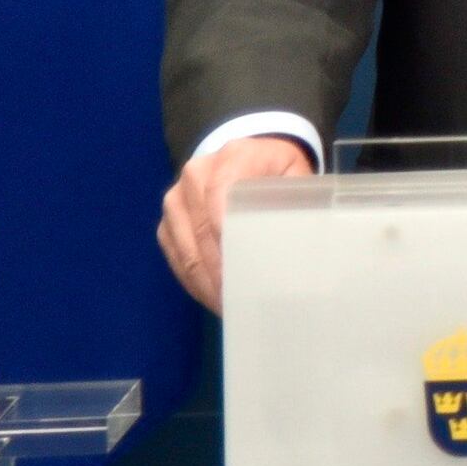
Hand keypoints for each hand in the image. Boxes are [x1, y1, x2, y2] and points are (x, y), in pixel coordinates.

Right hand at [158, 135, 315, 308]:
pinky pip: (175, 255)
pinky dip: (193, 279)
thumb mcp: (295, 175)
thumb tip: (298, 241)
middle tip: (240, 301)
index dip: (227, 233)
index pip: (222, 195)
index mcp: (232, 157)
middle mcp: (195, 175)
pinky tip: (213, 298)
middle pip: (201, 228)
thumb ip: (295, 199)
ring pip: (185, 247)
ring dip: (205, 281)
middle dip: (220, 269)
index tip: (241, 269)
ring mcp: (176, 199)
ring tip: (229, 307)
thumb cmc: (278, 171)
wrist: (248, 157)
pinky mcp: (168, 221)